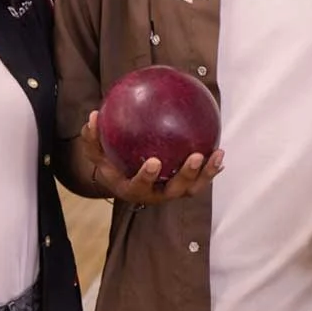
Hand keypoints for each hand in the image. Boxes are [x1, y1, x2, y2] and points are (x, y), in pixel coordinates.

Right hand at [80, 111, 223, 203]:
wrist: (123, 180)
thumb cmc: (110, 164)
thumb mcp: (97, 154)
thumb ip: (92, 138)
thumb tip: (93, 116)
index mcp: (133, 189)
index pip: (139, 186)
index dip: (147, 177)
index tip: (154, 161)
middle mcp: (155, 194)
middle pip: (175, 190)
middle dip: (187, 175)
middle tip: (196, 156)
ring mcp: (172, 192)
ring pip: (192, 187)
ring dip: (207, 173)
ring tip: (218, 153)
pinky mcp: (184, 187)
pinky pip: (200, 179)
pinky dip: (212, 169)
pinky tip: (219, 152)